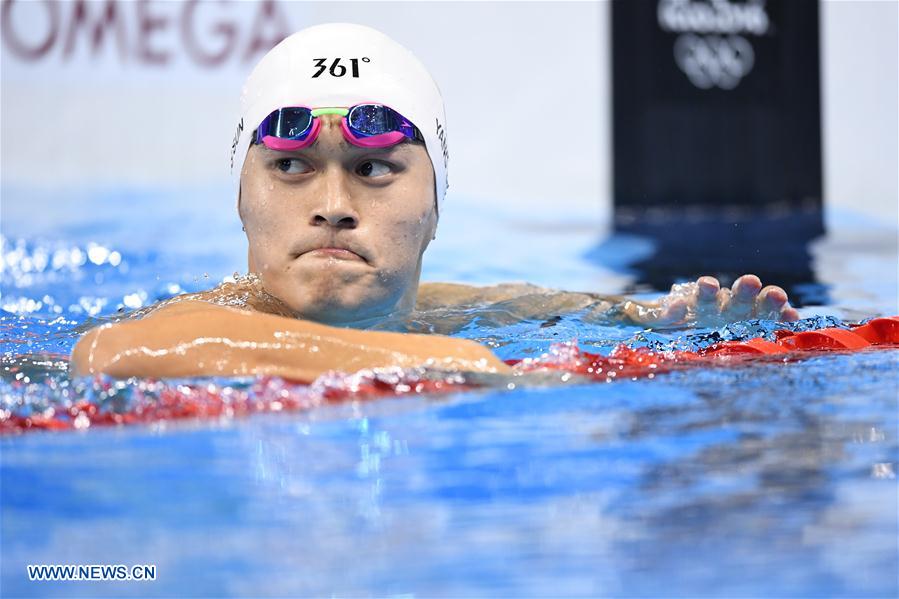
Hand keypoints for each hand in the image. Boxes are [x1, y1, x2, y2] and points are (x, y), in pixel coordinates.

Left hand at [622, 274, 799, 327]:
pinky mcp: (756, 328)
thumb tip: (626, 309)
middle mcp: (723, 307)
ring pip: (756, 306)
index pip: (703, 294)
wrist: (695, 331)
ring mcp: (742, 316)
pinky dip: (781, 320)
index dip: (706, 290)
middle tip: (750, 281)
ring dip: (767, 301)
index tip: (708, 285)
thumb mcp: (653, 321)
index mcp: (699, 303)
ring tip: (780, 296)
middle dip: (741, 290)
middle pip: (733, 297)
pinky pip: (770, 323)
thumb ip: (641, 315)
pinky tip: (794, 320)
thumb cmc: (673, 324)